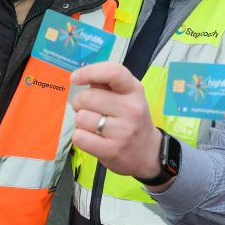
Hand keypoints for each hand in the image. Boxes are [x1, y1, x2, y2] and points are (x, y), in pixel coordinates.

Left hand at [70, 61, 165, 182]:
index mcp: (134, 90)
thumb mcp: (128, 97)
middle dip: (79, 103)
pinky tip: (92, 138)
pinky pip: (79, 137)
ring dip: (81, 122)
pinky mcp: (112, 150)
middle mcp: (132, 109)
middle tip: (87, 109)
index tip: (75, 78)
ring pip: (81, 118)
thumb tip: (82, 76)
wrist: (149, 153)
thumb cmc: (132, 120)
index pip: (113, 72)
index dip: (89, 72)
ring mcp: (123, 131)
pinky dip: (80, 137)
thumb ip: (107, 84)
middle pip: (88, 97)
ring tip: (93, 126)